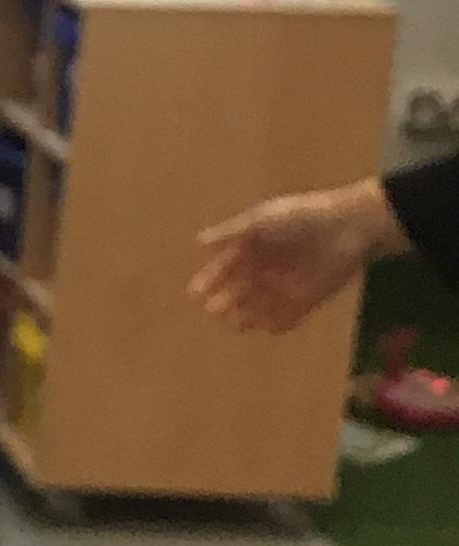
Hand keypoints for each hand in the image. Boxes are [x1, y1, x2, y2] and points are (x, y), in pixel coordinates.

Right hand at [189, 181, 406, 335]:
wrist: (349, 228)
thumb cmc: (301, 218)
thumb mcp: (262, 219)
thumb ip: (232, 232)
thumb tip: (200, 241)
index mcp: (254, 246)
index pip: (226, 266)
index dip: (211, 278)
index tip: (196, 293)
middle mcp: (266, 268)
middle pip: (239, 289)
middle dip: (226, 300)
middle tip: (213, 310)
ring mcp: (285, 286)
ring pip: (259, 307)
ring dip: (246, 316)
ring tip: (236, 324)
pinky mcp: (306, 300)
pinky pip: (286, 318)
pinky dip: (276, 325)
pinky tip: (266, 328)